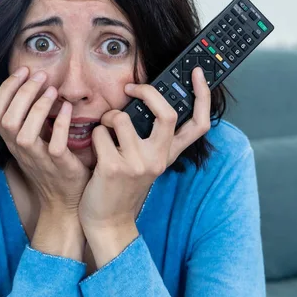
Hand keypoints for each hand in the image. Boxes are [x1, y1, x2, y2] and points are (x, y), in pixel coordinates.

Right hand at [0, 66, 90, 213]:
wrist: (65, 201)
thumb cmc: (51, 166)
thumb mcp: (34, 141)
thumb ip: (30, 119)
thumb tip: (33, 86)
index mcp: (12, 142)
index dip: (5, 90)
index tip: (22, 71)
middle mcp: (20, 150)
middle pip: (6, 119)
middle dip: (21, 92)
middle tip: (39, 76)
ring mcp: (39, 160)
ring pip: (24, 133)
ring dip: (37, 107)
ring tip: (52, 89)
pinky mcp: (59, 167)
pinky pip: (55, 145)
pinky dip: (61, 123)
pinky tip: (67, 108)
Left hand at [78, 67, 211, 266]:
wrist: (108, 223)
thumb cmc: (122, 187)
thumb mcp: (146, 163)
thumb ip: (151, 138)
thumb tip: (144, 101)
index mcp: (169, 155)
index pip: (200, 124)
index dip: (203, 96)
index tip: (197, 74)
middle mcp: (159, 159)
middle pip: (167, 114)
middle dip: (147, 92)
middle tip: (131, 88)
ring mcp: (138, 164)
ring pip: (122, 119)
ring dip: (108, 117)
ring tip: (104, 128)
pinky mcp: (114, 168)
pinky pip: (101, 133)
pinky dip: (94, 135)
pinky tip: (94, 149)